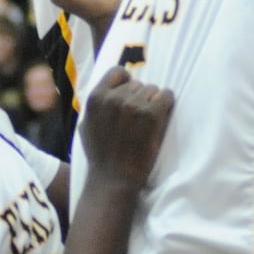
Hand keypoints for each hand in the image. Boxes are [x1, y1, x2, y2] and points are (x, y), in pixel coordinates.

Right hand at [81, 67, 173, 189]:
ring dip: (153, 102)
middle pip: (137, 83)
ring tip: (148, 121)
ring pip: (152, 89)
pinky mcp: (152, 115)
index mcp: (96, 97)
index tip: (129, 95)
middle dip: (139, 97)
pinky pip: (166, 95)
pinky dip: (167, 102)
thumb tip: (109, 90)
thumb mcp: (86, 125)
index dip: (125, 83)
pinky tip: (162, 114)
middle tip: (138, 117)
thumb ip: (96, 105)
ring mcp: (133, 105)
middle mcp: (114, 97)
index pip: (118, 72)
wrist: (114, 181)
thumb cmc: (99, 155)